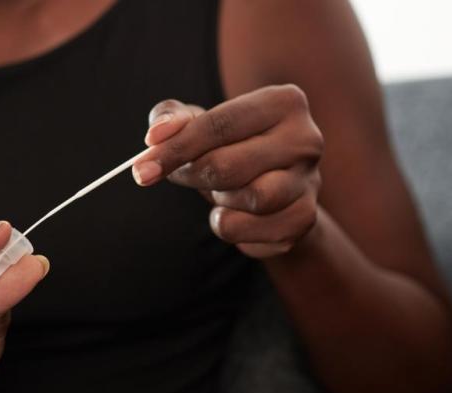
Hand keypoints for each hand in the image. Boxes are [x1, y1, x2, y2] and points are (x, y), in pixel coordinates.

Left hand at [134, 85, 322, 258]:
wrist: (271, 189)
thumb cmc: (230, 146)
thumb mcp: (198, 123)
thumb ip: (172, 119)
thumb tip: (156, 136)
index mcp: (283, 102)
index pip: (219, 125)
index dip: (174, 149)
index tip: (141, 169)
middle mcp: (306, 139)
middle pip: (228, 165)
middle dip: (191, 175)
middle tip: (178, 175)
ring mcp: (310, 181)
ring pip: (249, 200)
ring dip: (218, 201)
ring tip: (219, 192)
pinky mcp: (304, 219)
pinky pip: (251, 231)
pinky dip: (230, 227)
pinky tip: (234, 214)